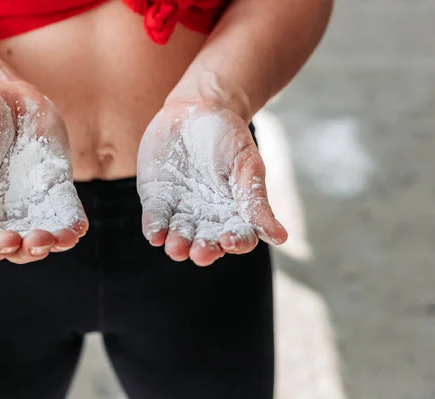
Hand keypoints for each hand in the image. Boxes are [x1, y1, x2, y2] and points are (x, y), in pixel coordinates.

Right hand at [0, 78, 87, 262]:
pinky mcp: (58, 187)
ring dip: (57, 243)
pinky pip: (68, 213)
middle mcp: (7, 213)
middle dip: (30, 249)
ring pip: (47, 236)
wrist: (0, 92)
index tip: (9, 238)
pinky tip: (78, 228)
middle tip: (39, 238)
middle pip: (20, 249)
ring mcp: (35, 202)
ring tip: (64, 238)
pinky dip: (74, 224)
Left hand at [137, 102, 287, 265]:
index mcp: (234, 214)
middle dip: (203, 250)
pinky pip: (155, 220)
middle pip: (206, 243)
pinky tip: (155, 234)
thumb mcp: (247, 165)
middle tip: (199, 252)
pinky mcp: (157, 201)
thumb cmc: (228, 137)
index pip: (238, 238)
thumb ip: (256, 200)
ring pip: (179, 237)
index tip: (230, 241)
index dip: (235, 243)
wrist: (195, 110)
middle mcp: (207, 220)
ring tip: (176, 248)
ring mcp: (181, 212)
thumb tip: (280, 237)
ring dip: (177, 245)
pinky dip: (154, 229)